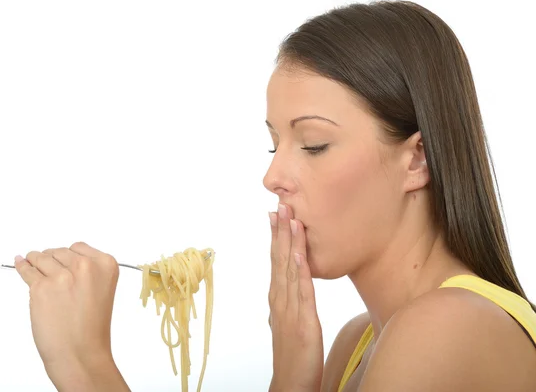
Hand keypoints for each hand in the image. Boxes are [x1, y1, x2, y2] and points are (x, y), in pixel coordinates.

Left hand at [14, 242, 119, 382]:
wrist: (80, 353)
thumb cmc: (91, 328)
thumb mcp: (101, 291)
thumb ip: (87, 272)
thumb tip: (59, 259)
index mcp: (106, 265)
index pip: (79, 247)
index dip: (68, 256)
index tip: (62, 263)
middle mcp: (85, 266)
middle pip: (59, 251)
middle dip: (52, 259)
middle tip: (48, 270)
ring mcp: (61, 276)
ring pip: (41, 258)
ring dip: (35, 260)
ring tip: (30, 262)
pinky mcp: (40, 287)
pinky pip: (26, 270)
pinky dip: (21, 266)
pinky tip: (19, 262)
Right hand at [268, 204, 322, 391]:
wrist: (290, 384)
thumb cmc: (293, 356)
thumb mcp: (288, 323)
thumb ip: (286, 304)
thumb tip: (283, 291)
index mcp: (278, 299)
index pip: (276, 261)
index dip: (276, 237)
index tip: (276, 215)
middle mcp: (280, 300)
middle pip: (279, 259)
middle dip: (280, 231)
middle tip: (281, 205)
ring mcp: (290, 311)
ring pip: (288, 270)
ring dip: (289, 244)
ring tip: (290, 219)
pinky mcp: (303, 323)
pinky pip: (301, 293)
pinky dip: (299, 272)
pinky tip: (299, 255)